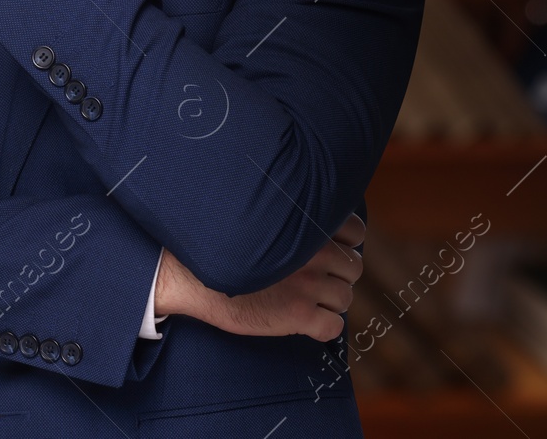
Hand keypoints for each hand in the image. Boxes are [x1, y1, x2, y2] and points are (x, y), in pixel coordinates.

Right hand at [154, 213, 364, 341]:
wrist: (190, 276)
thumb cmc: (220, 245)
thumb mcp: (260, 218)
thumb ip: (290, 220)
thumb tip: (313, 225)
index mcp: (305, 224)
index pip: (356, 231)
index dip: (346, 243)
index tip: (329, 251)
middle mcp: (313, 252)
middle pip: (354, 267)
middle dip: (338, 275)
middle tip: (315, 280)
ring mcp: (308, 284)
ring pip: (345, 298)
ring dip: (330, 301)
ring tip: (306, 300)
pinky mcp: (299, 315)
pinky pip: (333, 327)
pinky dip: (323, 328)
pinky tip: (304, 323)